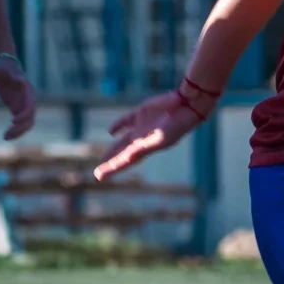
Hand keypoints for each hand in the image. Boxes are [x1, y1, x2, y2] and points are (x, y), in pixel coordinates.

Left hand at [0, 55, 37, 139]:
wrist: (3, 65)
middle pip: (29, 119)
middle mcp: (28, 99)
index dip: (23, 116)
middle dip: (20, 128)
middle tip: (7, 135)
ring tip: (5, 137)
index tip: (12, 121)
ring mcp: (23, 104)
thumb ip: (12, 74)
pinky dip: (14, 130)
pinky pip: (19, 123)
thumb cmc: (3, 66)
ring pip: (26, 123)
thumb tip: (19, 79)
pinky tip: (6, 135)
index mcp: (27, 91)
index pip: (30, 107)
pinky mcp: (16, 107)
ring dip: (18, 132)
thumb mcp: (4, 69)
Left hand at [95, 86, 211, 180]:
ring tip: (104, 158)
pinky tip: (111, 132)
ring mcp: (140, 127)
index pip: (125, 161)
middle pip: (122, 154)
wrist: (185, 107)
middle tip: (98, 174)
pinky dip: (118, 126)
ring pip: (122, 141)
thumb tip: (128, 157)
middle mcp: (141, 140)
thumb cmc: (175, 126)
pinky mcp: (141, 113)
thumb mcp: (160, 139)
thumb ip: (144, 147)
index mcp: (144, 148)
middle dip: (111, 163)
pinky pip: (126, 122)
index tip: (99, 176)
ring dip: (113, 149)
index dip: (112, 169)